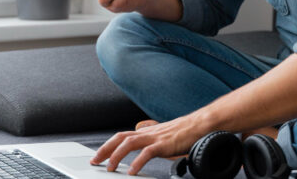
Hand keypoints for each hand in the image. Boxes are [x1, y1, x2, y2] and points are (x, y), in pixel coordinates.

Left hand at [89, 115, 210, 174]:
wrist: (201, 125)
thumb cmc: (184, 131)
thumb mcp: (162, 132)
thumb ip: (150, 133)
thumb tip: (140, 129)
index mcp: (146, 132)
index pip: (121, 136)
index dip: (107, 145)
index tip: (97, 156)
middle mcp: (148, 132)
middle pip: (120, 137)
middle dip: (105, 149)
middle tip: (95, 161)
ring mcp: (155, 137)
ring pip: (129, 143)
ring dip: (116, 155)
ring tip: (110, 168)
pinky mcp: (165, 144)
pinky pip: (147, 152)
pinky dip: (137, 161)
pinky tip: (132, 171)